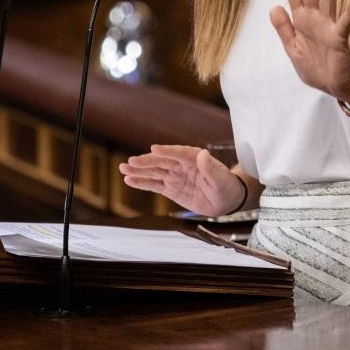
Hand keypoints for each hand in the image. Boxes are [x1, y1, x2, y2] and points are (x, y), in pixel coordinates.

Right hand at [118, 145, 244, 216]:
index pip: (178, 153)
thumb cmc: (226, 186)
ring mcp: (175, 176)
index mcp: (194, 158)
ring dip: (139, 171)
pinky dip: (142, 183)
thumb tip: (202, 154)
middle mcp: (181, 165)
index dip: (166, 151)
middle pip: (161, 162)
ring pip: (154, 172)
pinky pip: (154, 185)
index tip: (154, 148)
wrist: (226, 200)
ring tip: (123, 169)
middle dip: (146, 161)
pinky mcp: (171, 188)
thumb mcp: (221, 179)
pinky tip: (129, 180)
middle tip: (131, 161)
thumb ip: (210, 168)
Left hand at [269, 0, 349, 102]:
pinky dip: (349, 11)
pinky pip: (344, 23)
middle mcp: (315, 18)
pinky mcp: (339, 38)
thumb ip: (284, 28)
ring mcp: (328, 26)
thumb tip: (274, 6)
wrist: (334, 86)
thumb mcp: (293, 48)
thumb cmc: (316, 67)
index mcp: (302, 20)